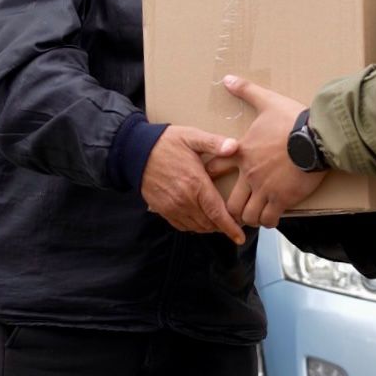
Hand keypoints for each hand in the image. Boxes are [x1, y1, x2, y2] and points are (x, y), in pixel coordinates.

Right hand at [140, 126, 244, 244]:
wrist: (135, 151)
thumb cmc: (166, 143)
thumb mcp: (192, 137)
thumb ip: (214, 143)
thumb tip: (235, 146)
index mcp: (196, 184)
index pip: (217, 213)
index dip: (230, 228)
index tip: (240, 238)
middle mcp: (184, 200)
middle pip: (209, 223)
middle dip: (222, 226)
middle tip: (232, 221)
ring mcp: (172, 207)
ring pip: (196, 227)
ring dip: (209, 226)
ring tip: (217, 220)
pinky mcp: (163, 210)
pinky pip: (182, 226)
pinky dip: (194, 226)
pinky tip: (199, 218)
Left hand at [222, 76, 323, 224]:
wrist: (316, 136)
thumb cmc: (292, 120)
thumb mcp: (267, 101)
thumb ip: (246, 91)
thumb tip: (227, 78)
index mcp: (243, 152)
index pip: (216, 167)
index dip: (211, 177)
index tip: (210, 182)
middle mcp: (250, 173)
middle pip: (230, 201)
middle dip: (233, 208)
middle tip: (239, 208)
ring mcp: (265, 188)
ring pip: (248, 215)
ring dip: (251, 217)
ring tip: (255, 216)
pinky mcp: (282, 199)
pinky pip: (269, 219)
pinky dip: (269, 221)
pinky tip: (273, 218)